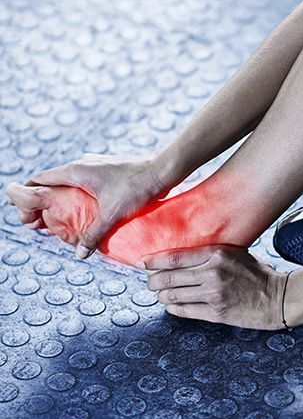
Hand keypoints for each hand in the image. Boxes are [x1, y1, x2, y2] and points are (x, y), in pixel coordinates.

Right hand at [11, 153, 170, 257]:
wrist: (162, 170)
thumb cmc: (137, 187)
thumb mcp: (113, 214)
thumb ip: (93, 233)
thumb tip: (80, 253)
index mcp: (76, 171)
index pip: (40, 180)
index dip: (27, 197)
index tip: (24, 214)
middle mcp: (81, 165)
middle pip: (50, 183)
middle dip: (41, 202)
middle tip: (36, 223)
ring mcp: (93, 166)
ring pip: (66, 183)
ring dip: (57, 200)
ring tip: (54, 220)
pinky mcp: (104, 170)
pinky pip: (80, 183)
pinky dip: (72, 196)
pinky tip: (78, 212)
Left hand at [142, 244, 287, 330]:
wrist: (277, 297)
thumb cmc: (256, 273)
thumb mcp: (235, 253)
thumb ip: (210, 252)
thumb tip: (180, 253)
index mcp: (216, 254)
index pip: (174, 257)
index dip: (153, 261)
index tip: (143, 262)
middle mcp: (212, 273)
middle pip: (168, 278)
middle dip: (153, 281)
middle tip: (150, 282)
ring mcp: (213, 295)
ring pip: (172, 296)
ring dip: (162, 296)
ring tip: (161, 294)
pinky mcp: (216, 313)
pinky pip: (184, 311)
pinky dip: (173, 308)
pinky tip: (172, 305)